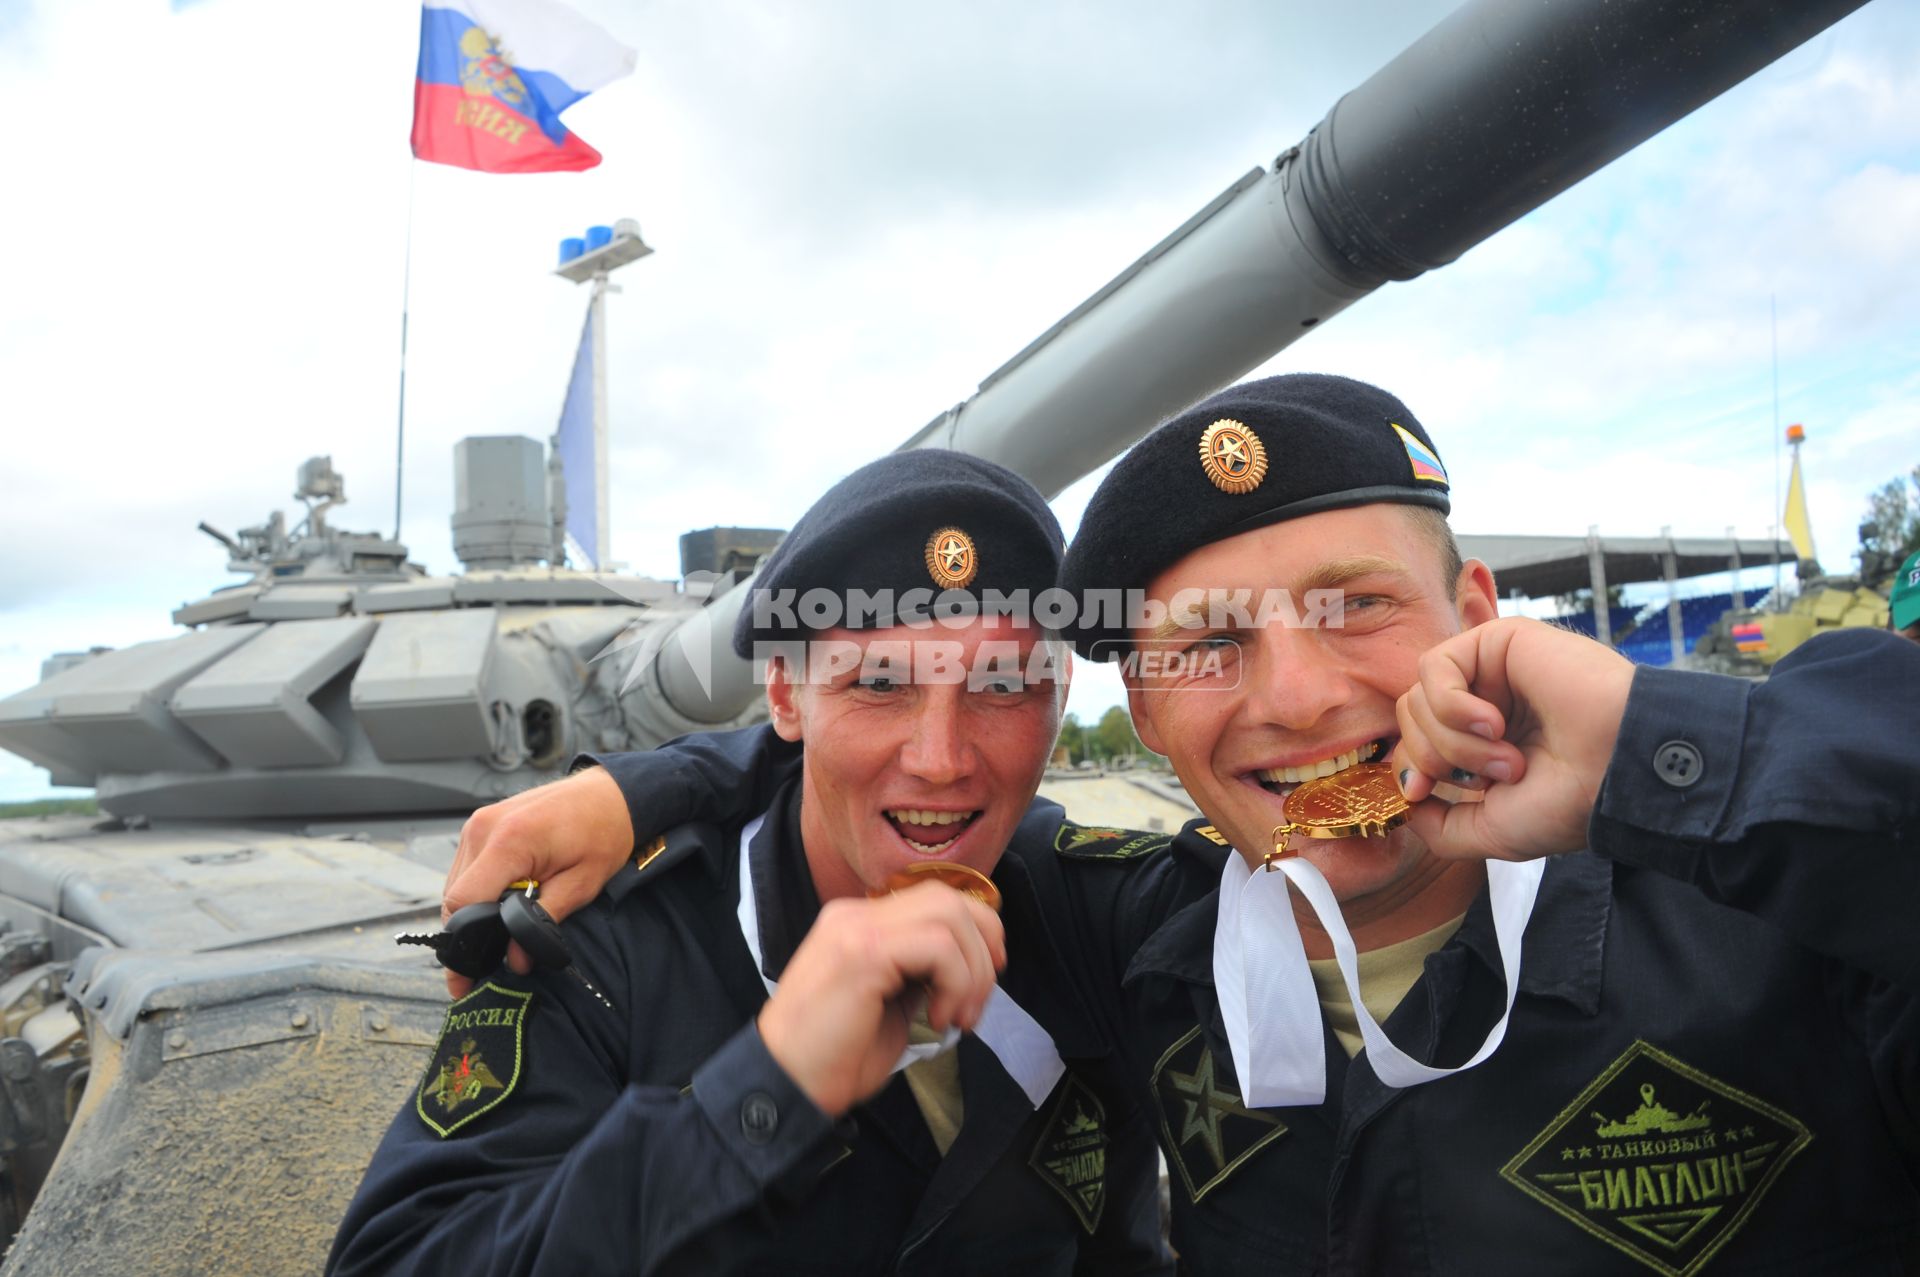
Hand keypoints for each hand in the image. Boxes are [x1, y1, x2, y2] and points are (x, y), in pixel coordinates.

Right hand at [440, 767, 635, 996]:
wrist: (609, 793)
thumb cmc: (602, 832)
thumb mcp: (582, 884)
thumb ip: (544, 923)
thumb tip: (515, 961)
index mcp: (509, 841)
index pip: (463, 901)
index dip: (464, 943)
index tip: (469, 975)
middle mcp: (484, 828)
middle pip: (454, 897)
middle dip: (468, 933)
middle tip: (485, 963)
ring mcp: (478, 823)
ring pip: (456, 884)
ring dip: (473, 911)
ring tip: (501, 929)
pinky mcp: (480, 824)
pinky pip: (466, 868)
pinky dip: (478, 890)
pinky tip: (503, 901)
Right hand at [757, 883, 1005, 1116]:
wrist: (785, 1085)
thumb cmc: (834, 1058)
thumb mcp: (890, 1004)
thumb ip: (919, 975)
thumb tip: (968, 969)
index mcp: (859, 923)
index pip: (934, 899)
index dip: (976, 933)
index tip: (985, 979)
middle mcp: (855, 914)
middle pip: (948, 897)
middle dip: (983, 947)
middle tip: (978, 1001)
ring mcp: (856, 927)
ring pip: (949, 915)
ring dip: (972, 971)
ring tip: (957, 1016)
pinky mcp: (863, 950)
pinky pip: (938, 946)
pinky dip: (956, 982)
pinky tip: (939, 1018)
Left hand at [1391, 616, 1634, 861]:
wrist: (1618, 771)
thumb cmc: (1566, 803)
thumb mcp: (1490, 831)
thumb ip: (1439, 826)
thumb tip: (1406, 803)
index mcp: (1480, 743)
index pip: (1413, 744)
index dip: (1408, 771)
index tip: (1422, 795)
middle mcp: (1482, 703)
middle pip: (1409, 721)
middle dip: (1438, 760)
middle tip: (1499, 777)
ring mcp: (1490, 671)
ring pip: (1417, 699)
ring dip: (1455, 741)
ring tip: (1509, 758)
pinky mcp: (1498, 640)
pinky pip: (1434, 668)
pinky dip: (1452, 706)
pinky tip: (1493, 723)